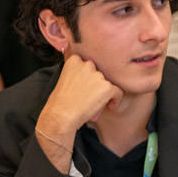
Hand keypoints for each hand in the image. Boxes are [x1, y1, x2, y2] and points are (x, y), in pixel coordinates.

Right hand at [35, 55, 124, 171]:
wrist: (60, 115)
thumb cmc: (59, 103)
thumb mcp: (64, 80)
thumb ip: (77, 75)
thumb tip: (92, 81)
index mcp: (74, 60)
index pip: (87, 65)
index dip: (88, 77)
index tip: (85, 87)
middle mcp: (87, 65)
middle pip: (98, 73)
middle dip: (96, 84)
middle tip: (90, 97)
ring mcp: (98, 76)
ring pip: (107, 83)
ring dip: (103, 93)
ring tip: (95, 104)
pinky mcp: (107, 87)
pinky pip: (118, 92)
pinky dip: (116, 100)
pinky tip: (110, 106)